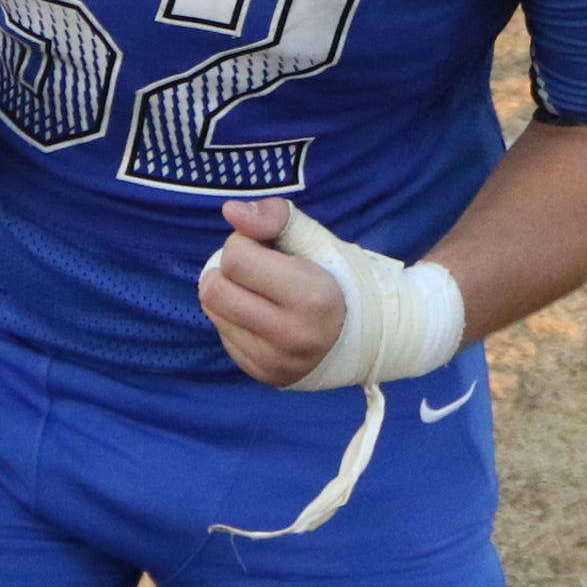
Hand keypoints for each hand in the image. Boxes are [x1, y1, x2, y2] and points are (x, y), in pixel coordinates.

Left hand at [198, 197, 345, 387]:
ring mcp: (276, 362)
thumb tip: (229, 211)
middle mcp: (291, 336)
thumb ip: (276, 217)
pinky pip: (225, 338)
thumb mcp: (318, 240)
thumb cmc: (343, 279)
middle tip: (252, 267)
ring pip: (214, 315)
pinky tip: (263, 315)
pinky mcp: (265, 376)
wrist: (372, 338)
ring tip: (259, 291)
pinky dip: (235, 320)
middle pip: (214, 292)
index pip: (236, 260)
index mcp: (310, 296)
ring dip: (228, 295)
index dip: (244, 243)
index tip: (265, 247)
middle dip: (226, 270)